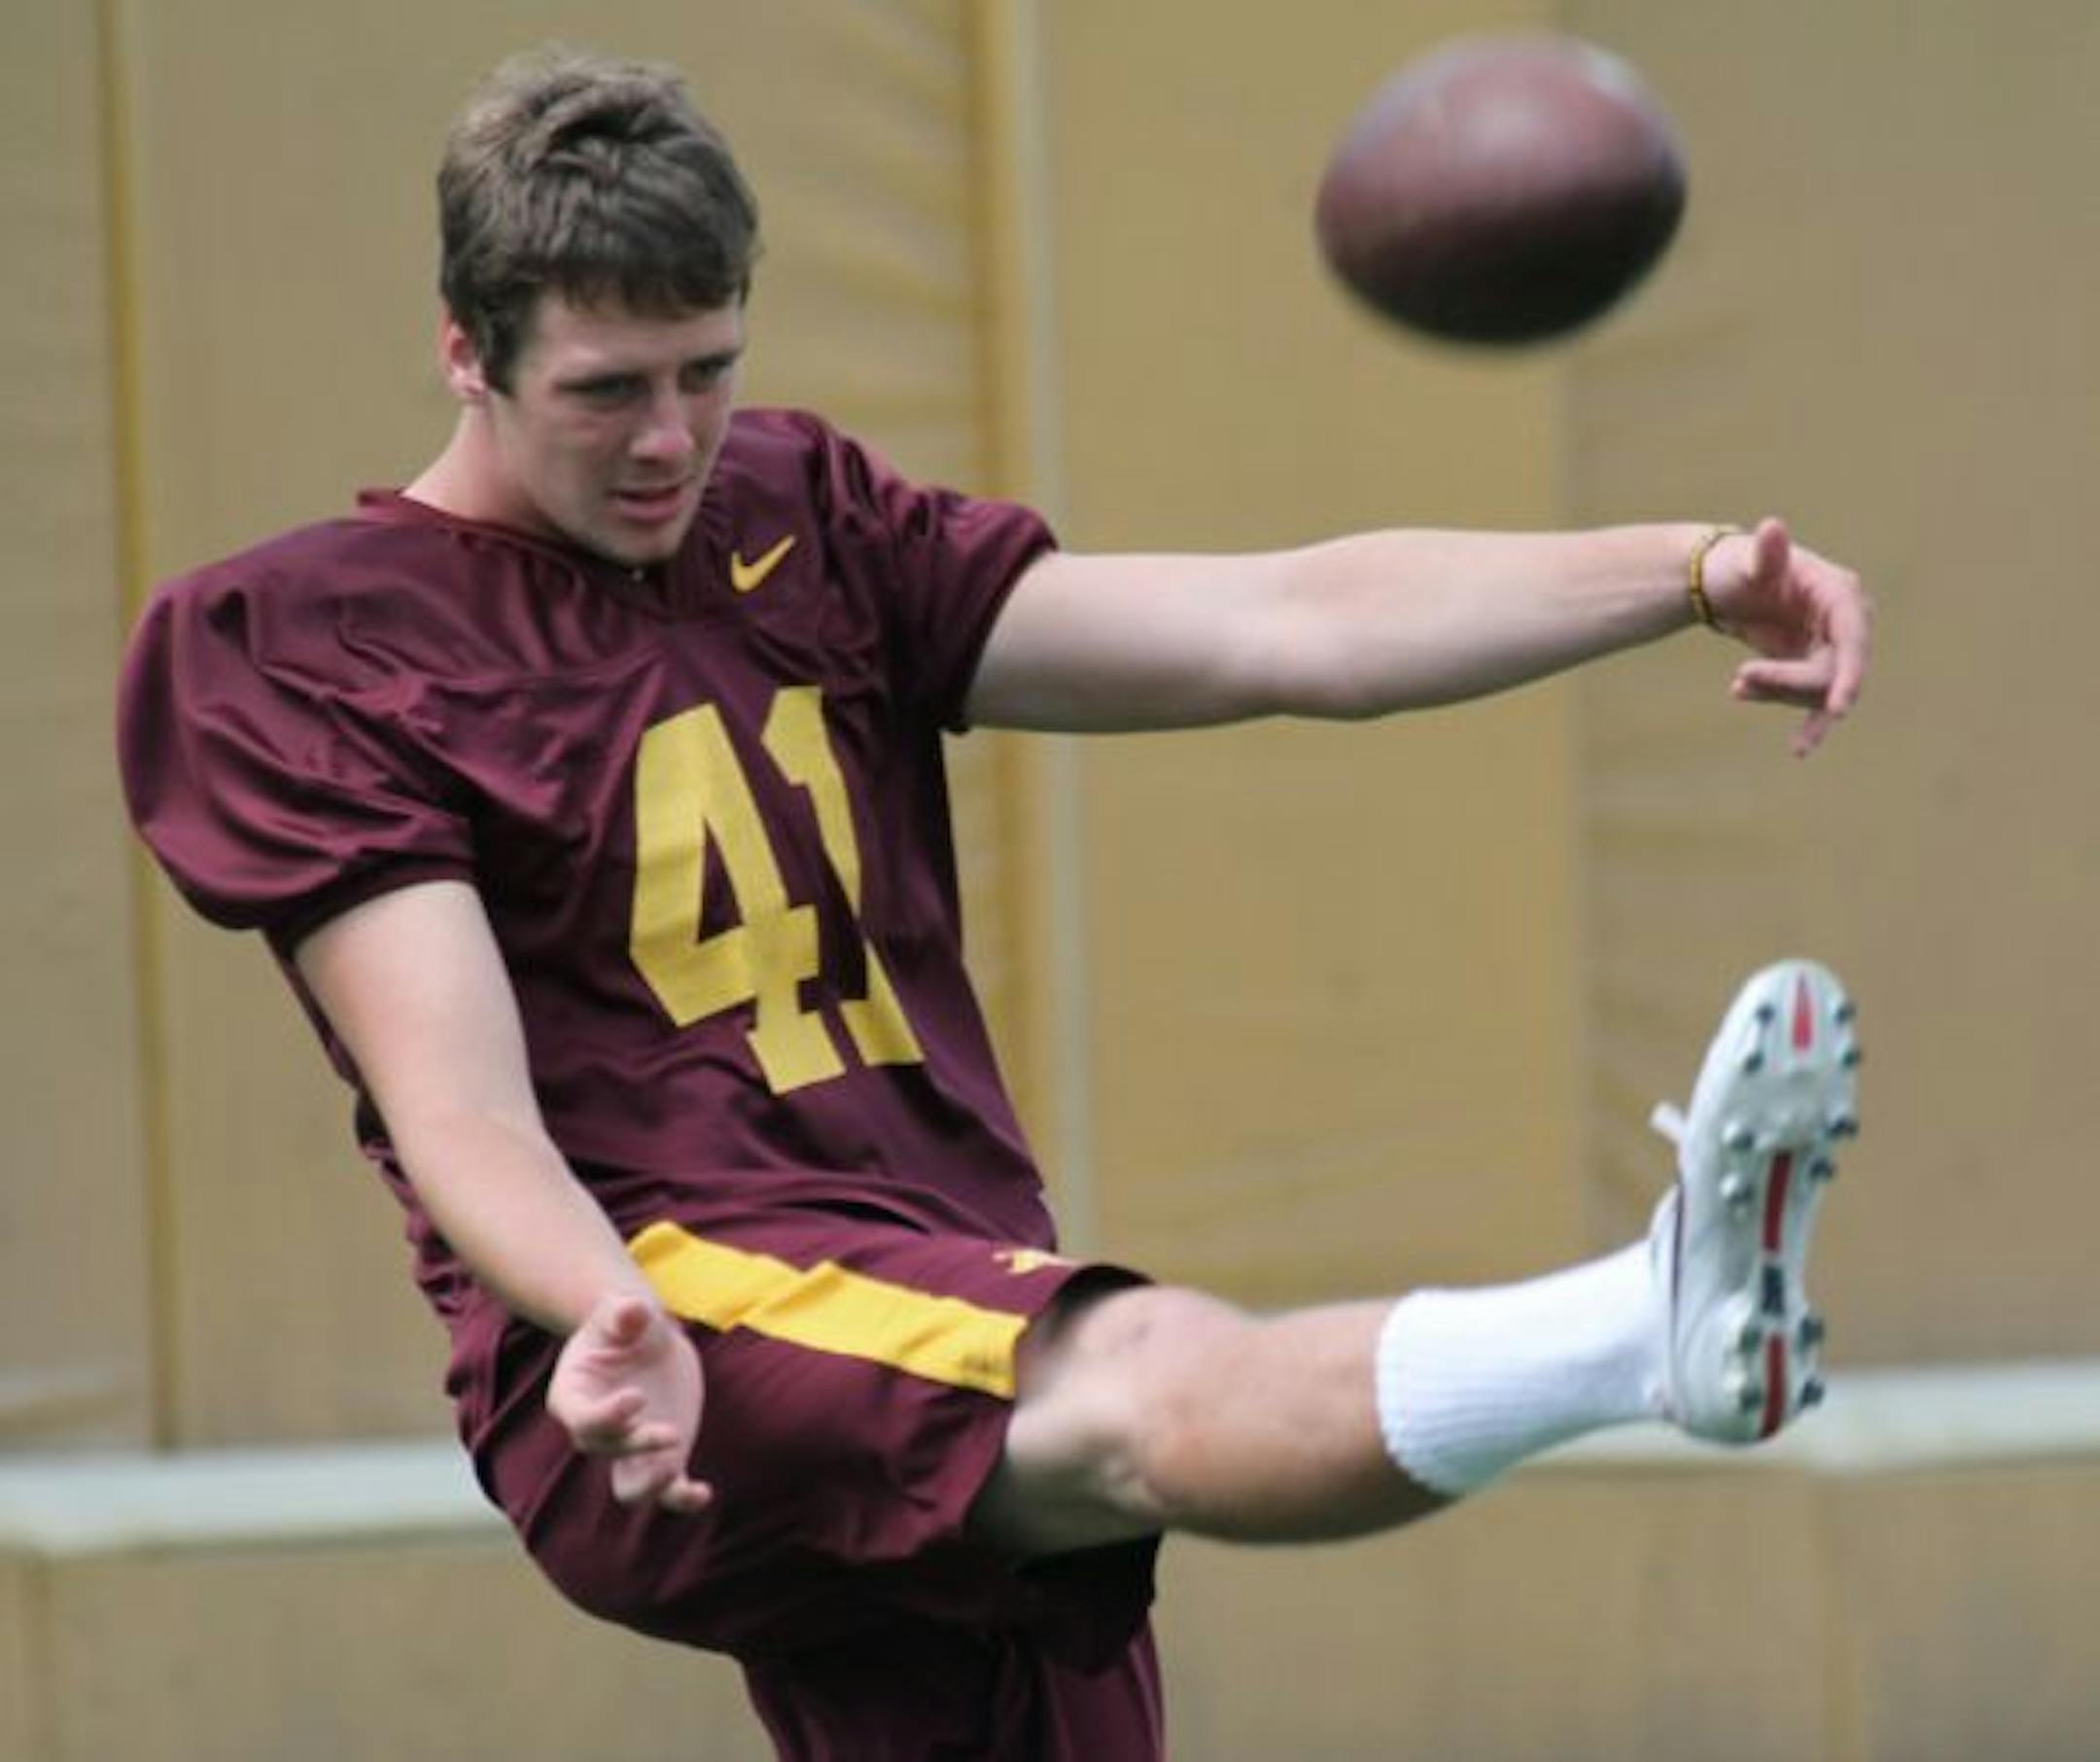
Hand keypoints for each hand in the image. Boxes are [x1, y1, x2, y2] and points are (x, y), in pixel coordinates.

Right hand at [547, 1293, 711, 1513]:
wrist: (647, 1339)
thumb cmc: (626, 1322)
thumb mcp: (622, 1309)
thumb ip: (622, 1311)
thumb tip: (632, 1312)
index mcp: (573, 1395)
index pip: (581, 1419)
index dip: (606, 1416)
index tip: (637, 1397)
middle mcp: (596, 1430)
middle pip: (605, 1451)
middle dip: (636, 1446)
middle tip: (671, 1433)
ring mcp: (630, 1448)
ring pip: (628, 1489)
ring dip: (649, 1486)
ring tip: (676, 1468)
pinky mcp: (663, 1456)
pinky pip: (668, 1491)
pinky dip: (683, 1498)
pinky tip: (703, 1493)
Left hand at [1704, 518, 1871, 756]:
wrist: (1727, 585)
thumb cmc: (1739, 567)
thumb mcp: (1748, 561)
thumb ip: (1764, 553)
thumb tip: (1771, 528)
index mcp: (1839, 594)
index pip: (1853, 638)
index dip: (1849, 673)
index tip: (1840, 708)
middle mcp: (1845, 622)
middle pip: (1833, 670)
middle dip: (1789, 682)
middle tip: (1740, 680)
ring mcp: (1834, 648)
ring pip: (1818, 690)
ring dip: (1779, 694)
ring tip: (1738, 684)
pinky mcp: (1818, 669)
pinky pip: (1816, 703)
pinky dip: (1806, 725)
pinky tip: (1798, 750)